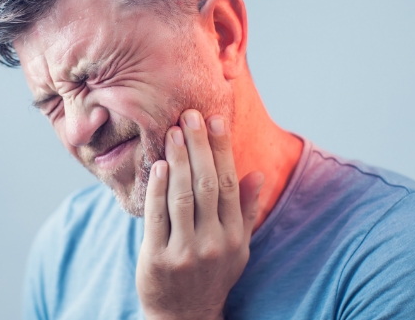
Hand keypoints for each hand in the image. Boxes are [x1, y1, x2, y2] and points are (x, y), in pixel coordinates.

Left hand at [136, 109, 263, 319]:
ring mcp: (185, 252)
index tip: (216, 120)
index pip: (230, 184)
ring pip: (183, 198)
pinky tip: (158, 165)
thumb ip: (246, 210)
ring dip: (178, 161)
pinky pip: (157, 217)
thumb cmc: (212, 274)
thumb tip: (257, 173)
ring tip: (173, 132)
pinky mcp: (158, 259)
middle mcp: (214, 243)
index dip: (222, 150)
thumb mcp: (238, 247)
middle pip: (207, 185)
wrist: (185, 317)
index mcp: (234, 236)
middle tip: (190, 115)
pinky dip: (157, 189)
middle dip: (199, 147)